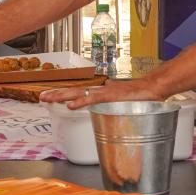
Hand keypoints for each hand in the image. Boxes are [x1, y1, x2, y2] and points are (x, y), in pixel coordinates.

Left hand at [39, 78, 163, 109]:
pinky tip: (70, 106)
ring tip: (48, 99)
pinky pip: (93, 99)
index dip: (63, 93)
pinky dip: (81, 102)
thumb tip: (107, 95)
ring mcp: (104, 91)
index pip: (78, 92)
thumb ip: (113, 98)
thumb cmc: (140, 94)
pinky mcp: (111, 95)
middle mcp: (99, 89)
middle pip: (73, 91)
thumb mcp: (122, 99)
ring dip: (62, 96)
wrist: (154, 88)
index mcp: (101, 91)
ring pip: (78, 93)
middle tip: (41, 97)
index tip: (50, 96)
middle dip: (56, 94)